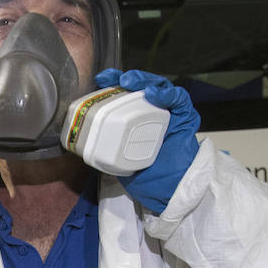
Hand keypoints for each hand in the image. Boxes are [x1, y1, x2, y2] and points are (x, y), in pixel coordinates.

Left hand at [94, 68, 200, 212]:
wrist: (167, 189)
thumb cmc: (145, 173)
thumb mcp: (119, 159)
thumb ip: (107, 147)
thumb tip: (82, 143)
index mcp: (136, 116)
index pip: (126, 93)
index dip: (113, 83)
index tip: (101, 80)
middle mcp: (153, 111)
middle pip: (142, 87)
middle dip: (128, 78)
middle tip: (115, 79)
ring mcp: (169, 113)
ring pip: (159, 87)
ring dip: (144, 81)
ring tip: (131, 82)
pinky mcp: (185, 117)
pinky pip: (179, 100)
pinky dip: (167, 94)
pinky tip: (154, 94)